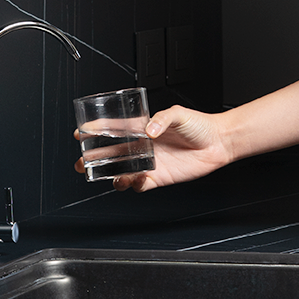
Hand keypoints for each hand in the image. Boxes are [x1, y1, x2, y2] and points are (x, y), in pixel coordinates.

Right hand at [74, 105, 231, 191]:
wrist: (217, 143)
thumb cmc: (199, 125)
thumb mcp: (179, 113)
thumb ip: (162, 119)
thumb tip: (149, 131)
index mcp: (143, 128)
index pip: (114, 129)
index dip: (96, 130)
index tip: (81, 132)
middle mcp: (143, 146)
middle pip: (111, 153)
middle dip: (94, 158)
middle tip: (82, 162)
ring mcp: (150, 162)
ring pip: (123, 171)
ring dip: (111, 175)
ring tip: (107, 176)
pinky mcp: (160, 177)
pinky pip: (141, 184)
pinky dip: (135, 184)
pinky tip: (136, 180)